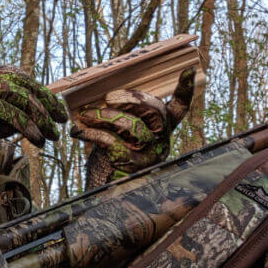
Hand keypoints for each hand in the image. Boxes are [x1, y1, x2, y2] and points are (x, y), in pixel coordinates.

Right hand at [0, 66, 67, 165]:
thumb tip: (28, 122)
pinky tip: (37, 140)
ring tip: (52, 135)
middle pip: (23, 82)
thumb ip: (1, 118)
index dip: (35, 87)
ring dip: (41, 118)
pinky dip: (29, 128)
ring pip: (22, 98)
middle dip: (46, 100)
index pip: (13, 73)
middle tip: (61, 117)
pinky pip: (14, 115)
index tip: (50, 103)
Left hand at [70, 66, 197, 183]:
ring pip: (133, 126)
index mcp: (161, 133)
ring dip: (104, 116)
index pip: (178, 111)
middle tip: (108, 98)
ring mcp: (149, 156)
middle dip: (130, 98)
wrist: (103, 197)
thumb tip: (107, 96)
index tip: (189, 70)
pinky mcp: (132, 167)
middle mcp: (160, 143)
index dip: (185, 91)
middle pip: (155, 111)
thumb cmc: (109, 162)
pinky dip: (92, 133)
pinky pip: (112, 142)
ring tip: (85, 116)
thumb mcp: (119, 136)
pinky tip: (78, 132)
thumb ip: (121, 118)